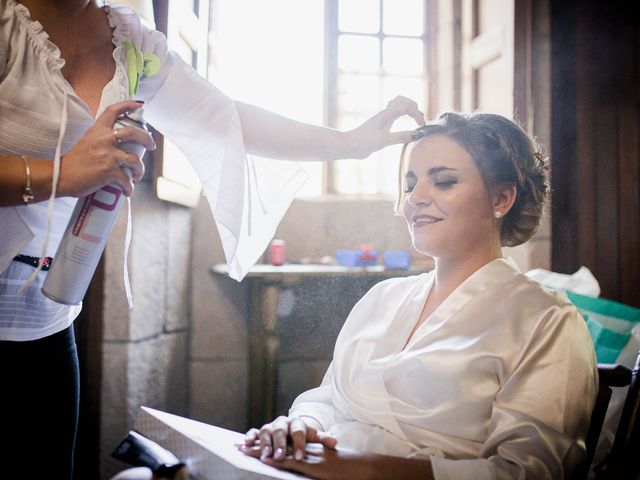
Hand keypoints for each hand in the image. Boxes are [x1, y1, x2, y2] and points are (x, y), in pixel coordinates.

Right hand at [58, 100, 155, 196]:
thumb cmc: (72, 162)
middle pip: (133, 132)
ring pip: (135, 159)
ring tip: (137, 175)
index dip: (128, 105)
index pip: (113, 111)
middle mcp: (104, 139)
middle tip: (151, 146)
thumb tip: (116, 144)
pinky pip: (126, 180)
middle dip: (147, 139)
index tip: (140, 104)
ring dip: (140, 169)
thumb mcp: (86, 142)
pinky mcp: (109, 171)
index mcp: (97, 130)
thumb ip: (101, 139)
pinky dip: (129, 187)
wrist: (60, 176)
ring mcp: (108, 155)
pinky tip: (128, 190)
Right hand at [241, 416, 336, 461]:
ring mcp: (270, 426)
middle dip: (280, 444)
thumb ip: (323, 439)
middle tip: (280, 456)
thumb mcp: (313, 436)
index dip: (299, 444)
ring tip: (265, 456)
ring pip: (266, 432)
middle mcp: (282, 423)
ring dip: (264, 444)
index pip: (299, 432)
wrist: (291, 429)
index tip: (299, 456)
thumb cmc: (303, 436)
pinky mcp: (259, 431)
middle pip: (280, 431)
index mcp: (297, 423)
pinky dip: (249, 437)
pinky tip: (246, 444)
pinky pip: (253, 432)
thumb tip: (334, 442)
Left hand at [242, 443, 375, 479]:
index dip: (266, 441)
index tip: (249, 441)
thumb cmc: (344, 469)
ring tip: (243, 450)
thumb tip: (299, 462)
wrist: (359, 468)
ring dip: (261, 451)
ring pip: (279, 451)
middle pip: (276, 444)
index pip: (282, 443)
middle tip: (238, 444)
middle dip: (257, 444)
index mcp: (307, 447)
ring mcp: (307, 456)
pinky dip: (277, 461)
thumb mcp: (325, 463)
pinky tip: (265, 461)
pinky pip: (291, 462)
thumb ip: (312, 462)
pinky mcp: (311, 466)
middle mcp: (304, 449)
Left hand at [346, 96, 424, 158]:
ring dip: (407, 108)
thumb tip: (418, 135)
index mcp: (386, 114)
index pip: (407, 107)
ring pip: (397, 105)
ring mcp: (382, 118)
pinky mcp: (379, 125)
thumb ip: (401, 137)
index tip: (421, 126)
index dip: (416, 114)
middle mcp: (385, 114)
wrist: (349, 145)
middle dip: (414, 107)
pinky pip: (392, 113)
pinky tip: (401, 120)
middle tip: (420, 119)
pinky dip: (400, 113)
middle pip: (402, 101)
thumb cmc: (364, 142)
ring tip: (414, 117)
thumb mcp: (385, 140)